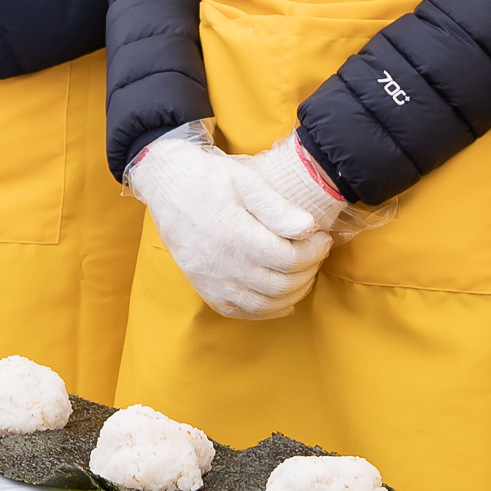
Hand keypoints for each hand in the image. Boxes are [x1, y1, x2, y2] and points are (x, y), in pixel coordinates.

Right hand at [126, 123, 330, 319]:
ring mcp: (212, 282)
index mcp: (237, 236)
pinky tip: (281, 299)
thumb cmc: (208, 178)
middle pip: (281, 284)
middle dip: (309, 271)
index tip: (323, 238)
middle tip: (317, 253)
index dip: (315, 252)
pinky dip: (267, 310)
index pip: (290, 259)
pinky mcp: (205, 289)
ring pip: (264, 304)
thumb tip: (309, 228)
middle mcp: (224, 265)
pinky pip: (241, 312)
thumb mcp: (245, 181)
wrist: (167, 186)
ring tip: (304, 272)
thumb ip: (278, 208)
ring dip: (293, 293)